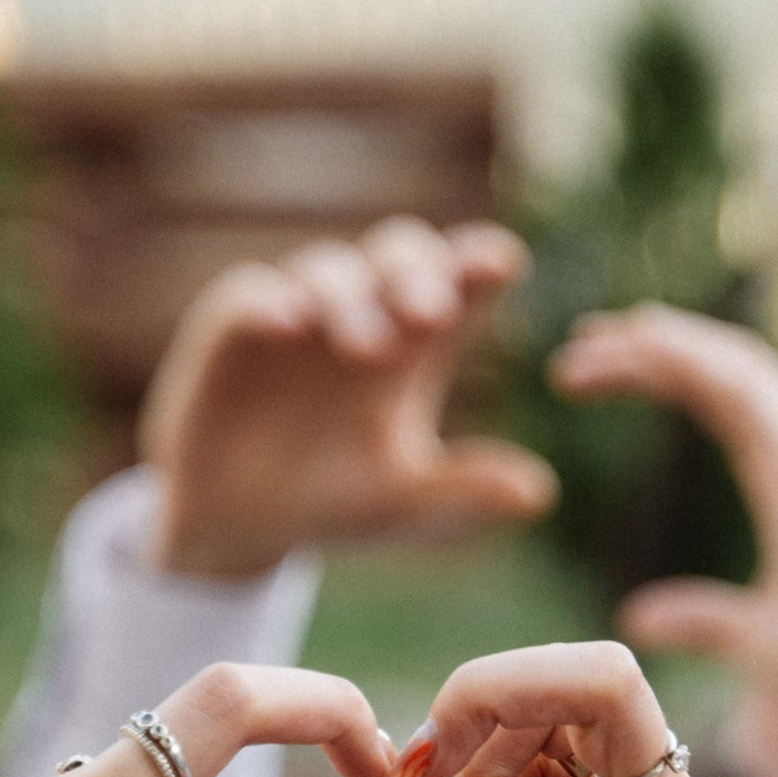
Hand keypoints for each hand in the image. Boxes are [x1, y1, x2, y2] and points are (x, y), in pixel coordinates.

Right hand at [142, 218, 557, 578]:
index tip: (502, 266)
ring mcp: (299, 309)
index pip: (457, 281)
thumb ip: (465, 490)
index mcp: (414, 343)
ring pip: (330, 271)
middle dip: (417, 273)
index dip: (479, 263)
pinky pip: (253, 295)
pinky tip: (288, 322)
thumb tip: (541, 494)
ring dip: (351, 300)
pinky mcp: (236, 321)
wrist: (240, 520)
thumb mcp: (403, 501)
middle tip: (432, 311)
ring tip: (366, 349)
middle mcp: (362, 310)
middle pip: (399, 256)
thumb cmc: (334, 502)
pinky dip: (271, 303)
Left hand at [548, 304, 777, 732]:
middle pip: (726, 371)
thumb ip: (699, 619)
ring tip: (604, 340)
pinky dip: (705, 365)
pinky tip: (655, 349)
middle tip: (580, 342)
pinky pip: (757, 397)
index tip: (592, 370)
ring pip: (739, 368)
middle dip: (655, 347)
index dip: (664, 373)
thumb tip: (637, 615)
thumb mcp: (749, 640)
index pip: (721, 400)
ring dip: (672, 346)